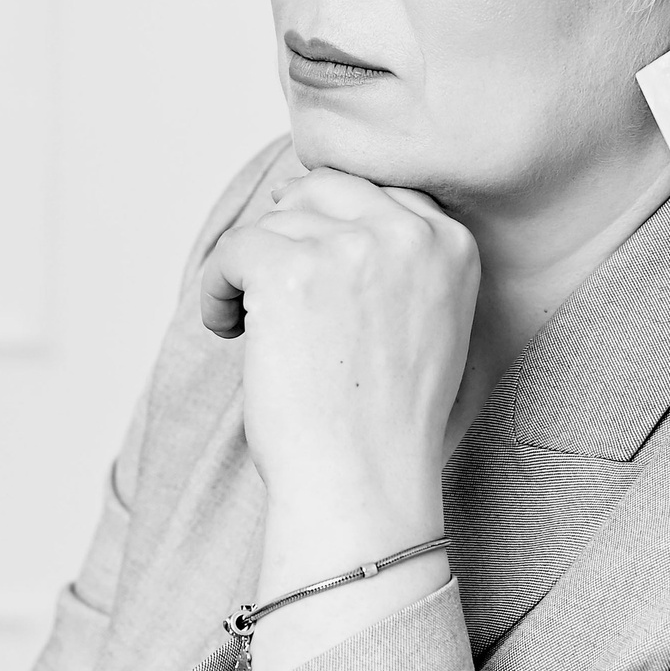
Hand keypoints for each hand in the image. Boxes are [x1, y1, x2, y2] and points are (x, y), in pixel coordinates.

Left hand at [200, 169, 478, 569]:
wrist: (363, 482)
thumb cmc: (386, 421)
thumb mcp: (428, 323)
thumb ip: (400, 261)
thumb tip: (311, 195)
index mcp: (453, 245)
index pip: (378, 192)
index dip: (332, 225)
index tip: (309, 270)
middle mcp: (409, 234)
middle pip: (323, 188)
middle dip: (288, 231)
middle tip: (266, 285)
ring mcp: (349, 247)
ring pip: (274, 222)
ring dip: (249, 268)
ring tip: (249, 325)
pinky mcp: (288, 269)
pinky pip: (232, 249)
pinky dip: (216, 289)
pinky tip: (226, 329)